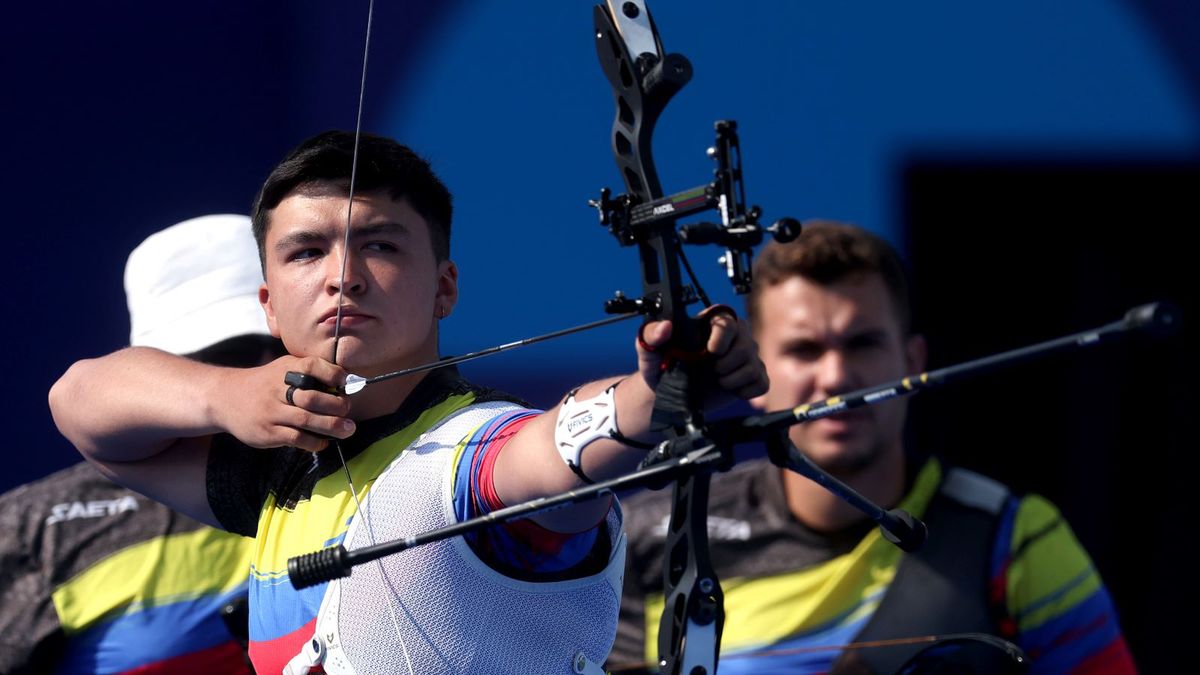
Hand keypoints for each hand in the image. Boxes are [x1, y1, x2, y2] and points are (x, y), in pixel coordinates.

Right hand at [213, 355, 355, 451]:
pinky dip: (314, 442)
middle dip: (336, 405)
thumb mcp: (283, 368)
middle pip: (312, 398)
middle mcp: (277, 389)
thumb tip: (345, 382)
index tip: (345, 382)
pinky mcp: (267, 432)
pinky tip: (323, 442)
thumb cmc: (265, 383)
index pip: (311, 366)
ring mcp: (271, 412)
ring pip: (306, 420)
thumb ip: (309, 372)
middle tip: (348, 410)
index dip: (332, 373)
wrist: (226, 398)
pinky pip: (296, 438)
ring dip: (332, 426)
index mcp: (285, 369)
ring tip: (348, 429)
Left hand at [635, 305, 767, 406]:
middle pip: (746, 346)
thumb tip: (665, 327)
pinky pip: (762, 383)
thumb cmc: (660, 365)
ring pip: (754, 367)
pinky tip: (730, 389)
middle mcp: (735, 336)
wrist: (668, 393)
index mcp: (711, 322)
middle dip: (726, 364)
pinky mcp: (753, 377)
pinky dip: (746, 391)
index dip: (722, 338)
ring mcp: (746, 357)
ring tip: (716, 380)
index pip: (729, 321)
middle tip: (710, 370)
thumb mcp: (649, 349)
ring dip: (732, 380)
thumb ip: (651, 334)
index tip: (710, 351)